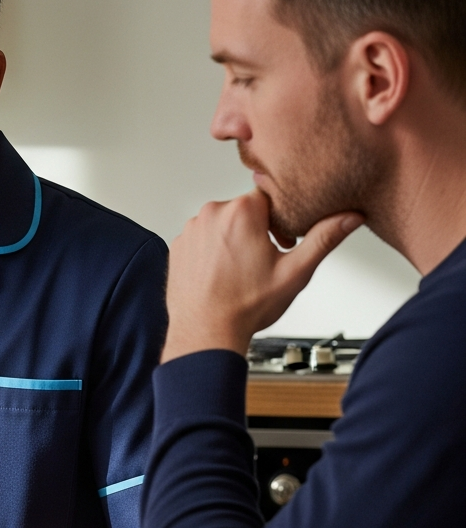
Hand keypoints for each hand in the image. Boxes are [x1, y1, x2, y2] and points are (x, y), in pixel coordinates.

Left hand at [162, 191, 361, 361]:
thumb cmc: (246, 306)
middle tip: (264, 260)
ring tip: (242, 270)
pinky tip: (222, 273)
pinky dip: (213, 250)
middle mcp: (211, 214)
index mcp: (241, 212)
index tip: (284, 241)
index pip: (271, 196)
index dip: (282, 219)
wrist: (205, 331)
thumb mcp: (295, 272)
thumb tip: (350, 217)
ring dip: (235, 239)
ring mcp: (191, 229)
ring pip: (223, 223)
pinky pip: (203, 237)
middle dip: (259, 229)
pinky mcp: (178, 244)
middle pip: (245, 209)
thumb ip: (324, 238)